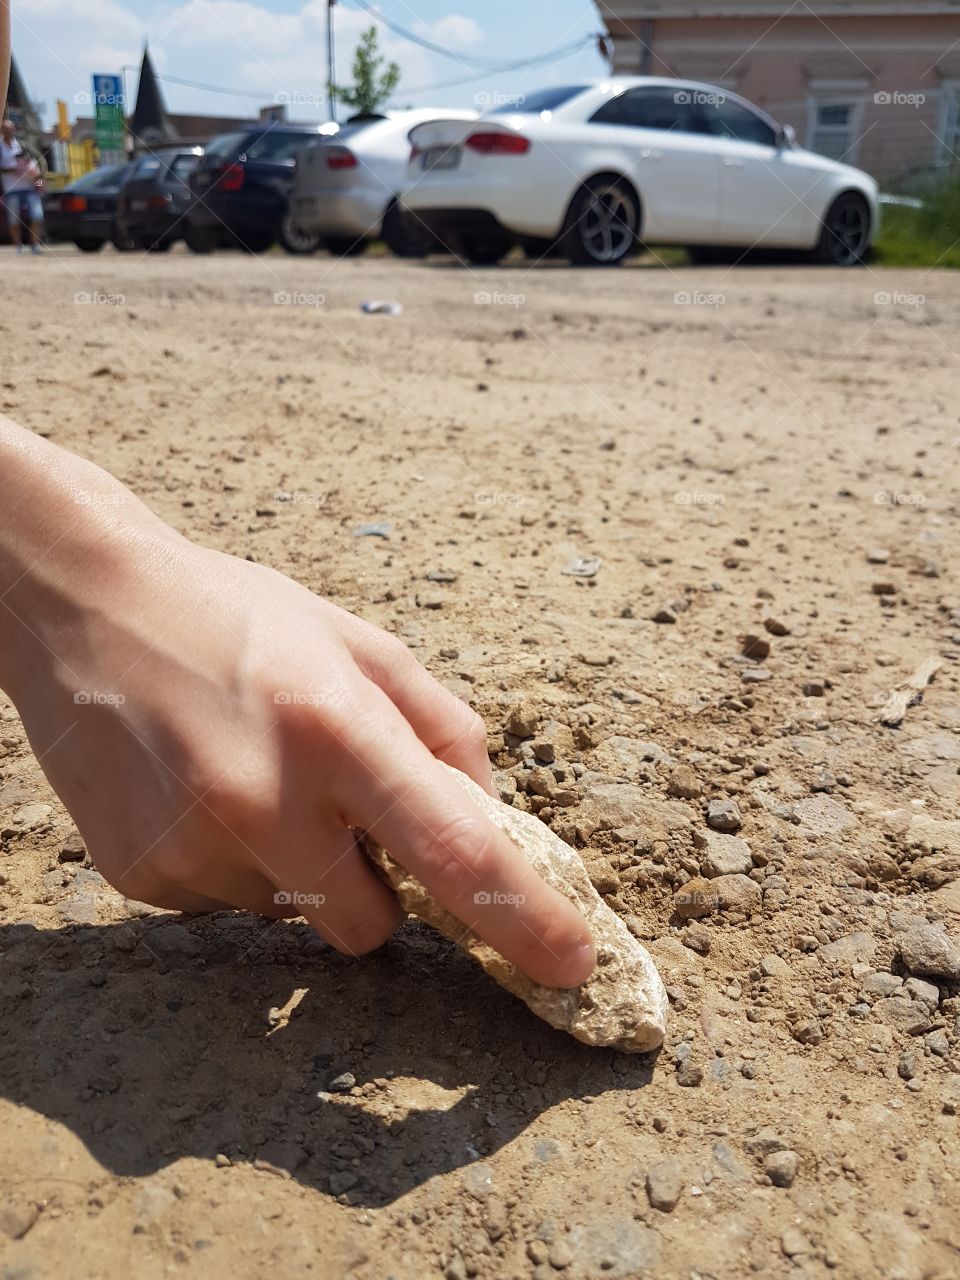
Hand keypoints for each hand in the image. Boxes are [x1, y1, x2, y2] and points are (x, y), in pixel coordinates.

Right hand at [0, 431, 594, 987]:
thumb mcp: (361, 644)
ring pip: (294, 914)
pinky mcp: (140, 877)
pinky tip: (200, 789)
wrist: (83, 605)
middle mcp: (263, 799)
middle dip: (379, 887)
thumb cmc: (240, 617)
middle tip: (338, 806)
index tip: (573, 965)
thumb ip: (443, 731)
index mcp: (336, 727)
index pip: (453, 851)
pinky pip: (226, 906)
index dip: (524, 918)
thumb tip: (490, 817)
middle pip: (372, 925)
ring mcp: (193, 846)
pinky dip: (234, 864)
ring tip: (249, 773)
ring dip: (296, 866)